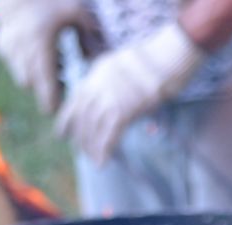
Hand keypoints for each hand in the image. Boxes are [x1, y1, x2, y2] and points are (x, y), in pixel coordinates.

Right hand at [0, 0, 95, 115]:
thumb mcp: (77, 12)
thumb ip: (88, 37)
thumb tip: (97, 59)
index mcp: (42, 48)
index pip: (45, 88)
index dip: (52, 102)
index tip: (60, 109)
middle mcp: (22, 53)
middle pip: (32, 86)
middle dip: (45, 88)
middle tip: (62, 82)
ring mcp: (8, 50)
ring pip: (22, 76)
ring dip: (36, 75)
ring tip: (55, 60)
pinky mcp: (1, 44)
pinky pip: (14, 64)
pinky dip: (25, 63)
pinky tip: (38, 50)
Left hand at [56, 22, 206, 165]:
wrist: (169, 57)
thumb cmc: (157, 62)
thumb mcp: (127, 66)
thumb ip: (116, 81)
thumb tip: (116, 101)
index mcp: (98, 71)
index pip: (76, 98)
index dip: (67, 118)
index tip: (62, 134)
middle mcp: (99, 83)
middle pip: (82, 115)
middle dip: (80, 136)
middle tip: (82, 151)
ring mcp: (110, 96)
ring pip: (92, 126)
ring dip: (91, 146)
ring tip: (94, 159)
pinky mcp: (124, 109)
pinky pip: (109, 134)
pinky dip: (104, 150)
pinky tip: (103, 161)